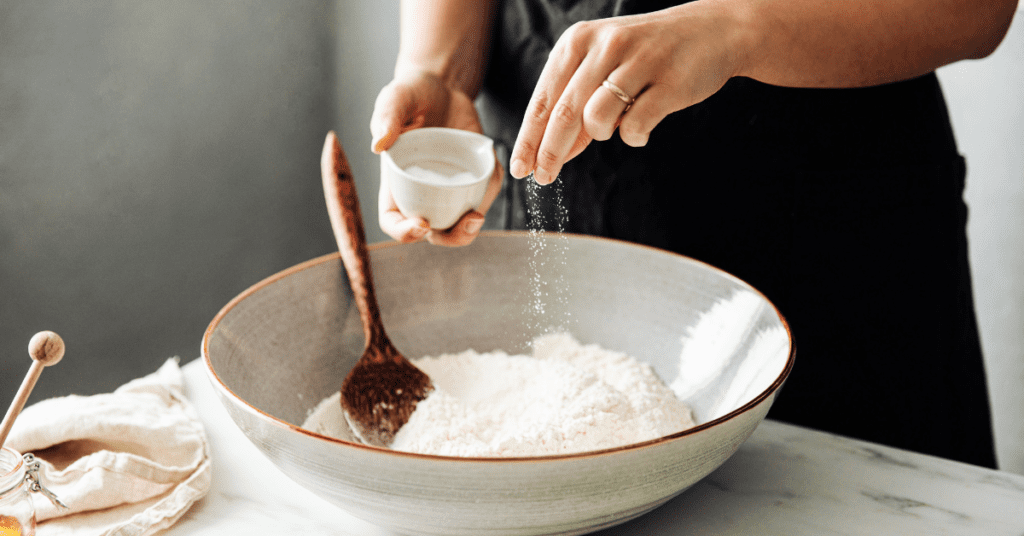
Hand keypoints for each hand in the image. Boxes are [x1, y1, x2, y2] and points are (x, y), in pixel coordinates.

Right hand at [370, 71, 502, 245]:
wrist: (442, 86)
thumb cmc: (411, 94)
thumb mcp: (395, 99)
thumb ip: (386, 118)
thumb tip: (378, 145)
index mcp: (396, 182)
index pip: (393, 221)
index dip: (404, 232)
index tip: (422, 224)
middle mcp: (421, 192)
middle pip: (433, 233)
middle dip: (451, 237)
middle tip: (467, 222)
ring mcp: (448, 188)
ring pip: (460, 221)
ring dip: (472, 226)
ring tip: (478, 212)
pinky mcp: (472, 178)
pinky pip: (483, 194)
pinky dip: (491, 190)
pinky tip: (494, 171)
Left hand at [508, 2, 749, 183]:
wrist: (711, 32)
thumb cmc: (647, 55)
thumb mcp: (602, 67)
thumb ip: (576, 105)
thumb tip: (550, 154)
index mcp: (578, 41)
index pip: (543, 100)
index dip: (528, 139)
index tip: (520, 169)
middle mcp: (604, 46)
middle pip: (564, 114)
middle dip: (549, 153)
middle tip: (543, 178)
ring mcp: (638, 62)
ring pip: (596, 120)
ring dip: (601, 134)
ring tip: (616, 124)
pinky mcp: (668, 82)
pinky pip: (635, 127)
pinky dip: (633, 136)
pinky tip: (642, 126)